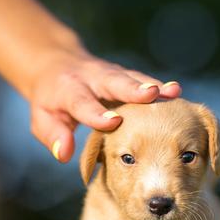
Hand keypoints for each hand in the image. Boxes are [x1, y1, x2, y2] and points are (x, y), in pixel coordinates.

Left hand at [29, 51, 181, 162]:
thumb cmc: (51, 102)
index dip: (97, 113)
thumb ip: (53, 136)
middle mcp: (93, 78)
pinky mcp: (126, 76)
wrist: (58, 65)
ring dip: (155, 86)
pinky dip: (160, 87)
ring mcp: (112, 74)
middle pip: (114, 83)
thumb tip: (63, 155)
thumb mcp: (42, 119)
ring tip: (175, 92)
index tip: (112, 122)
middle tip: (151, 93)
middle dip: (133, 89)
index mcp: (69, 90)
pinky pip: (144, 81)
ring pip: (134, 79)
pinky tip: (177, 94)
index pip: (84, 103)